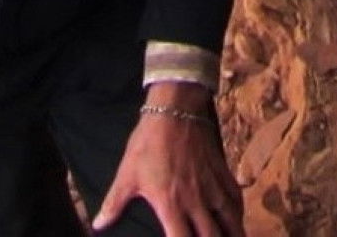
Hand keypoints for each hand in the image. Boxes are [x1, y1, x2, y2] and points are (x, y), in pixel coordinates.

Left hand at [92, 83, 242, 236]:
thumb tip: (98, 224)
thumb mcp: (127, 174)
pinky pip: (235, 198)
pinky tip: (237, 220)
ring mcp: (212, 187)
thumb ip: (114, 203)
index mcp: (170, 204)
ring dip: (233, 235)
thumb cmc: (148, 144)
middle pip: (211, 236)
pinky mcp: (221, 172)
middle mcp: (195, 201)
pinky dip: (238, 213)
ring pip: (230, 220)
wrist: (174, 111)